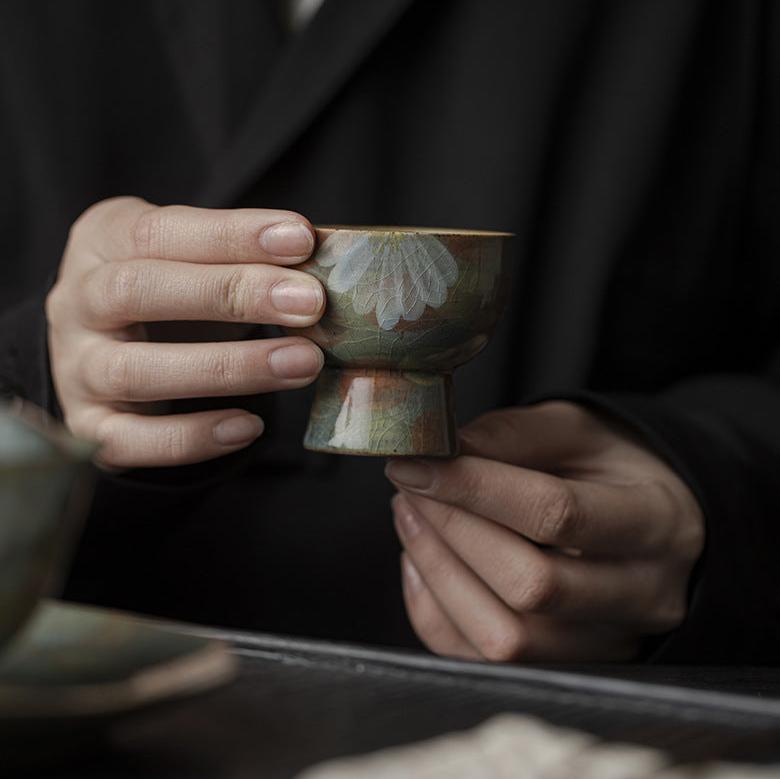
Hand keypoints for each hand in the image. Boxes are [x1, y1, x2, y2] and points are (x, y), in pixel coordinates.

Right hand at [47, 197, 324, 467]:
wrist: (102, 348)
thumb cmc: (164, 292)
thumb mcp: (186, 256)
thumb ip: (236, 257)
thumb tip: (315, 268)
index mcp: (102, 242)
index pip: (160, 231)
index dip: (232, 235)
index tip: (301, 241)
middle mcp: (77, 302)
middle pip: (140, 290)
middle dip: (233, 294)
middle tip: (310, 303)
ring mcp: (77, 369)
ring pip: (139, 371)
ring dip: (229, 368)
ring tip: (302, 363)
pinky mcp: (90, 427)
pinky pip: (133, 440)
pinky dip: (193, 437)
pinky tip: (249, 427)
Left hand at [386, 402, 703, 661]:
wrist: (659, 521)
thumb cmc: (613, 469)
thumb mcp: (578, 430)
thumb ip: (513, 435)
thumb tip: (440, 451)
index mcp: (654, 520)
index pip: (556, 513)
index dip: (472, 488)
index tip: (414, 464)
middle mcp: (642, 595)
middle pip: (530, 586)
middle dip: (452, 533)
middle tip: (409, 488)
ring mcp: (609, 644)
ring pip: (505, 638)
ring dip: (438, 575)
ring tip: (410, 518)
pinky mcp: (568, 667)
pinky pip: (483, 661)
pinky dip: (436, 613)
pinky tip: (422, 563)